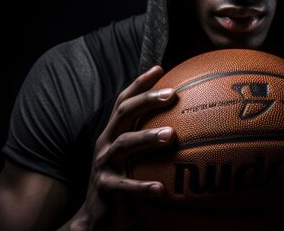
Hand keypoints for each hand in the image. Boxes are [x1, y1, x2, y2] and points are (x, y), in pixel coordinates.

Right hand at [70, 66, 177, 230]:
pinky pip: (124, 186)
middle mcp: (106, 144)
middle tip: (172, 94)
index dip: (140, 83)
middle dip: (146, 100)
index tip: (160, 67)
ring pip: (124, 145)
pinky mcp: (105, 189)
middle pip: (124, 113)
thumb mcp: (135, 158)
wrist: (96, 220)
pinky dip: (142, 187)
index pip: (124, 101)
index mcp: (113, 133)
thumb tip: (188, 126)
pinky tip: (161, 189)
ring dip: (148, 137)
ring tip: (171, 135)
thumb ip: (152, 141)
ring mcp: (103, 165)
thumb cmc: (124, 181)